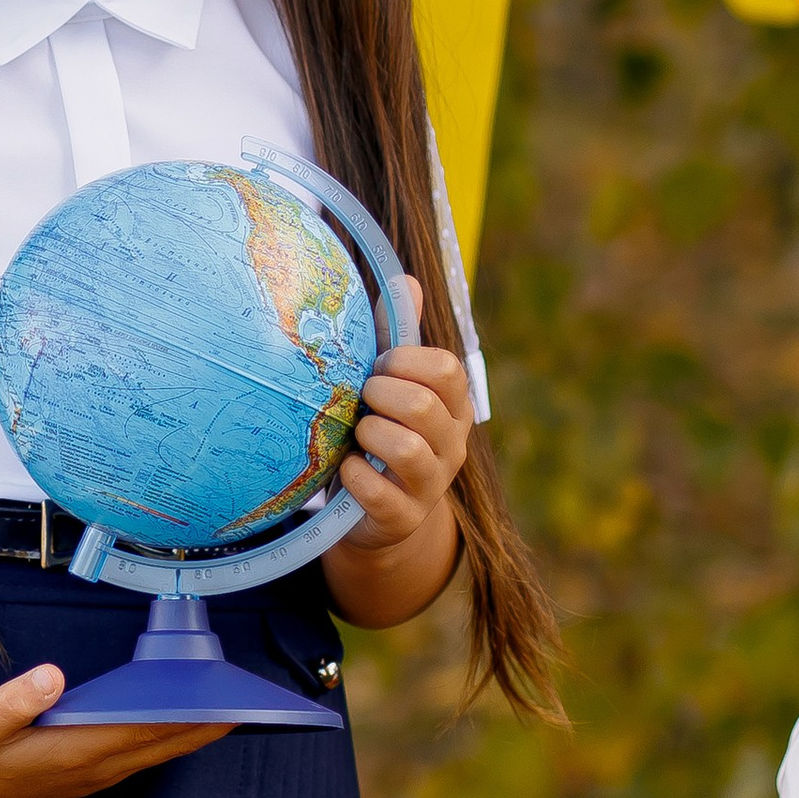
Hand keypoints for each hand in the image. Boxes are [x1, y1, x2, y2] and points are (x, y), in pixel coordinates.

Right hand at [0, 663, 231, 797]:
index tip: (227, 703)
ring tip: (231, 706)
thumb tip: (51, 677)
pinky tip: (183, 718)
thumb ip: (15, 699)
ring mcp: (92, 774)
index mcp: (73, 751)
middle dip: (208, 726)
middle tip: (254, 704)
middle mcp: (92, 768)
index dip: (188, 718)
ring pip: (156, 753)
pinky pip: (141, 754)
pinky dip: (167, 737)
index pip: (143, 731)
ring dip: (193, 733)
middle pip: (162, 745)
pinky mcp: (88, 772)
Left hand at [337, 280, 473, 553]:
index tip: (377, 367)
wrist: (373, 512)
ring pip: (406, 449)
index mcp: (452, 405)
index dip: (404, 361)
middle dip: (381, 395)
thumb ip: (395, 334)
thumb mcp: (388, 384)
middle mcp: (451, 445)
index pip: (446, 369)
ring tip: (357, 434)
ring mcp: (432, 485)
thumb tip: (405, 280)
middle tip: (362, 399)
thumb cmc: (378, 431)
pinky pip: (376, 490)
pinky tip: (345, 468)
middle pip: (424, 406)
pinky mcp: (403, 517)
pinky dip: (353, 474)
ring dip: (369, 434)